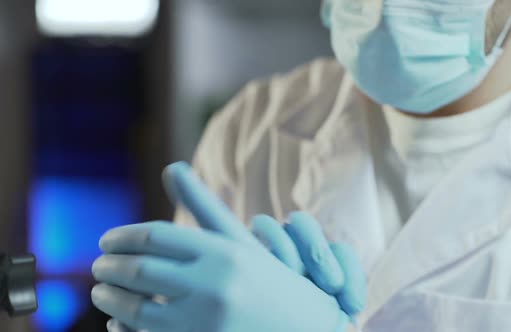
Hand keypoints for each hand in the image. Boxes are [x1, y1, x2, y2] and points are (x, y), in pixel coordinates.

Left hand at [91, 162, 364, 331]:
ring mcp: (205, 321)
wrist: (304, 328)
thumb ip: (203, 204)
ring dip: (108, 297)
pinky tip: (118, 322)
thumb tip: (172, 166)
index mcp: (224, 251)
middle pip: (140, 269)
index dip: (122, 237)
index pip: (156, 237)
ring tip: (100, 290)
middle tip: (97, 265)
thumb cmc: (269, 279)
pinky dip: (124, 329)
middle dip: (108, 267)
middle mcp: (214, 284)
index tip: (105, 240)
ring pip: (135, 307)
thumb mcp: (240, 240)